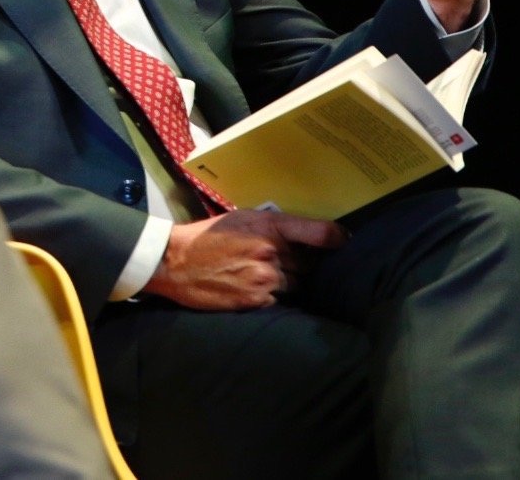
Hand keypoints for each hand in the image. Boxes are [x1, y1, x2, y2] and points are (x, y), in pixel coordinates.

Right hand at [142, 209, 346, 309]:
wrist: (175, 262)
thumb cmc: (208, 237)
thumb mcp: (241, 219)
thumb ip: (275, 228)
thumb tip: (311, 239)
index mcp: (269, 225)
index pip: (322, 233)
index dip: (338, 239)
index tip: (344, 242)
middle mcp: (271, 251)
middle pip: (309, 263)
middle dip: (300, 263)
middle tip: (282, 261)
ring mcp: (265, 278)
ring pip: (296, 284)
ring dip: (286, 282)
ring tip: (259, 275)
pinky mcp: (256, 300)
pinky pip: (278, 300)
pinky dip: (270, 296)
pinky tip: (250, 287)